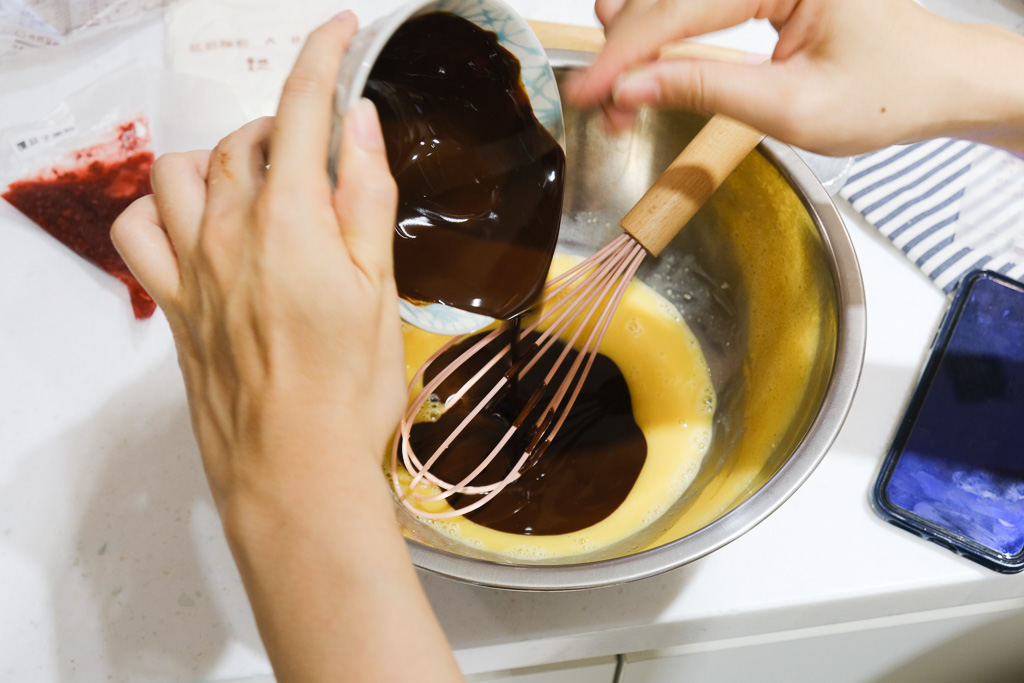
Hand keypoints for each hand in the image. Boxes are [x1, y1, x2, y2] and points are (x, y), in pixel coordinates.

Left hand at [112, 13, 403, 516]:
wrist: (294, 469)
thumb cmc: (347, 390)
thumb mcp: (380, 289)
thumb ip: (365, 199)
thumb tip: (358, 125)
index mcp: (291, 222)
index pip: (302, 110)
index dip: (324, 58)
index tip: (341, 31)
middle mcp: (229, 232)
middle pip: (248, 138)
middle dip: (289, 124)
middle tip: (328, 156)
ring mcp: (192, 268)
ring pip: (184, 171)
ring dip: (224, 157)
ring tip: (261, 181)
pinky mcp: (174, 305)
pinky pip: (138, 231)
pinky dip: (161, 209)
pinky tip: (194, 222)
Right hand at [567, 0, 1023, 154]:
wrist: (940, 82)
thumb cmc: (891, 90)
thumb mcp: (793, 108)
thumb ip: (706, 90)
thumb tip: (634, 89)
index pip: (682, 9)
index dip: (627, 54)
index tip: (589, 91)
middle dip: (627, 52)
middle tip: (595, 101)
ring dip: (639, 43)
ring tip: (613, 91)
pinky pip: (697, 3)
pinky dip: (663, 34)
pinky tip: (638, 56)